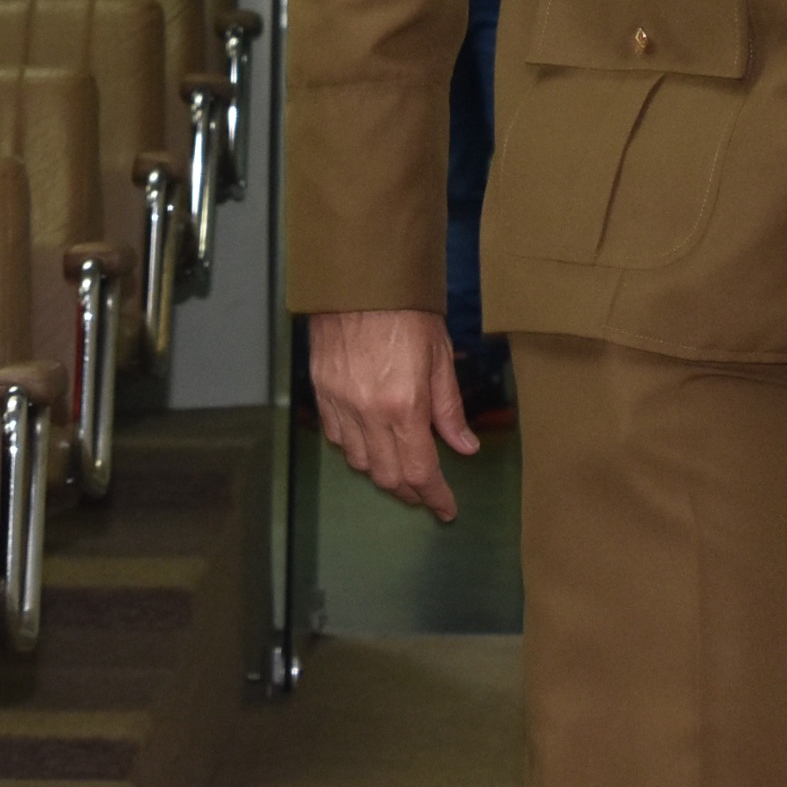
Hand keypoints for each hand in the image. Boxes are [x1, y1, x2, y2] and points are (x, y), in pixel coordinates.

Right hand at [308, 308, 474, 522]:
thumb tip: (464, 447)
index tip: (446, 509)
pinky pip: (337, 438)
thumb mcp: (440, 357)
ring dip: (383, 471)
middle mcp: (369, 411)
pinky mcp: (322, 393)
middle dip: (410, 491)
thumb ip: (450, 409)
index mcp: (405, 404)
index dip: (434, 497)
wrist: (359, 278)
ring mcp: (341, 404)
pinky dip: (356, 448)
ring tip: (401, 466)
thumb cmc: (406, 310)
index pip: (420, 470)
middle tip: (427, 491)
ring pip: (360, 462)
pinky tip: (372, 440)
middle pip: (387, 476)